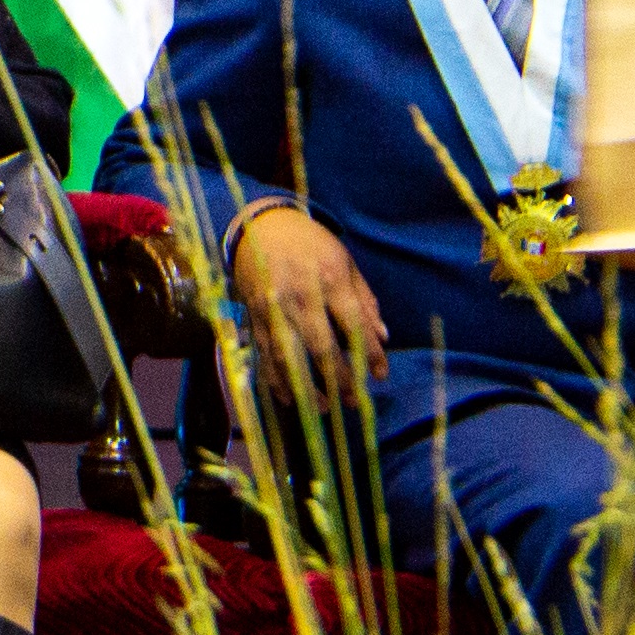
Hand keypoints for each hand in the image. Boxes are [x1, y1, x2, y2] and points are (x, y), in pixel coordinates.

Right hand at [226, 202, 388, 392]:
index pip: (355, 327)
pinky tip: (287, 398)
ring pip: (287, 355)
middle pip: (320, 347)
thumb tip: (382, 338)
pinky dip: (274, 379)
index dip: (371, 355)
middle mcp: (299, 297)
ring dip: (304, 387)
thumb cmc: (312, 244)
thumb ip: (364, 302)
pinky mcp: (253, 315)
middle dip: (339, 379)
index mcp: (329, 281)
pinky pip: (264, 352)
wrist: (262, 226)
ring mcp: (272, 308)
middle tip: (353, 402)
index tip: (380, 376)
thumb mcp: (346, 263)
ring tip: (323, 407)